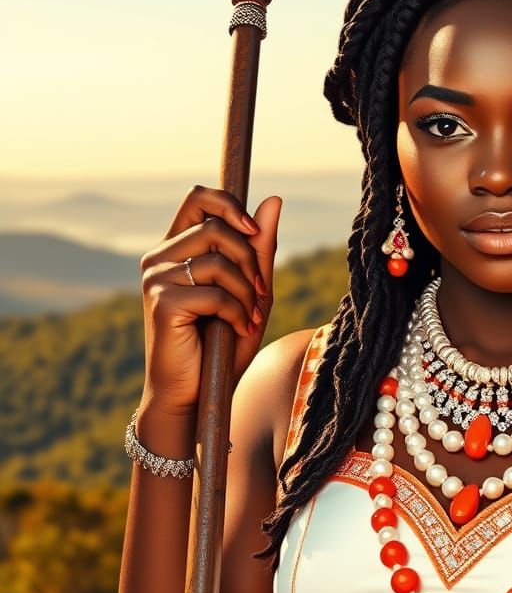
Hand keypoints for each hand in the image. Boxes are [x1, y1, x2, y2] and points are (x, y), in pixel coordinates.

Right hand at [139, 185, 282, 413]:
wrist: (197, 394)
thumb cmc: (223, 344)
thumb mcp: (251, 291)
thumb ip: (261, 249)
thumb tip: (274, 200)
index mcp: (177, 248)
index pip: (198, 198)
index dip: (230, 205)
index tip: (254, 232)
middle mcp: (160, 258)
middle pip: (215, 226)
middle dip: (251, 259)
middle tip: (261, 294)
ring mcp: (156, 279)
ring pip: (218, 259)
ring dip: (247, 290)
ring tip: (249, 316)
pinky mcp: (162, 302)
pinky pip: (215, 292)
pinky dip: (238, 312)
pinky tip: (239, 329)